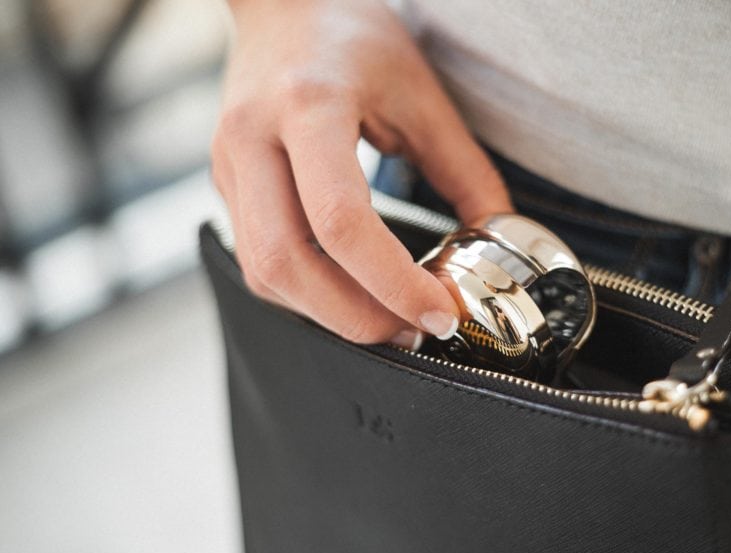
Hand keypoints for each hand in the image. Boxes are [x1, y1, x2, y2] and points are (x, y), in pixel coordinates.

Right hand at [212, 0, 511, 348]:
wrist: (282, 6)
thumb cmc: (351, 36)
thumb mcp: (421, 93)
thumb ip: (463, 168)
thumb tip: (496, 236)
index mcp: (307, 106)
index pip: (340, 219)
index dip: (392, 282)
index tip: (440, 311)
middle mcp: (252, 140)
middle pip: (285, 263)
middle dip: (355, 317)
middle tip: (414, 333)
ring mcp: (228, 166)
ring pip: (264, 274)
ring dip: (328, 315)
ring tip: (389, 322)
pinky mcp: (225, 187)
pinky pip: (258, 263)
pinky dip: (306, 296)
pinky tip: (349, 296)